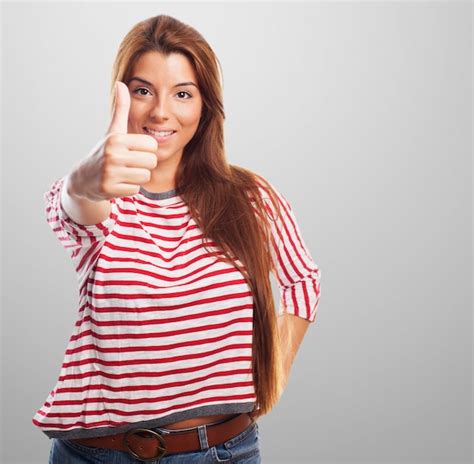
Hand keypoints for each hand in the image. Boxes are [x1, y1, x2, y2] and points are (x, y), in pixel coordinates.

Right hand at [69, 81, 158, 201]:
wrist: (84, 178)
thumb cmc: (104, 151)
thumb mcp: (113, 130)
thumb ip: (121, 108)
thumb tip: (121, 83)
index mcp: (117, 139)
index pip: (152, 146)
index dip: (146, 150)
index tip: (133, 151)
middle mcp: (112, 155)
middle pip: (151, 162)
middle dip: (143, 164)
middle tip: (129, 163)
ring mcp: (110, 173)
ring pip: (145, 177)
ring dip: (137, 177)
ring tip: (123, 172)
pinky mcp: (109, 189)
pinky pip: (135, 190)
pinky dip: (129, 188)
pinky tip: (118, 182)